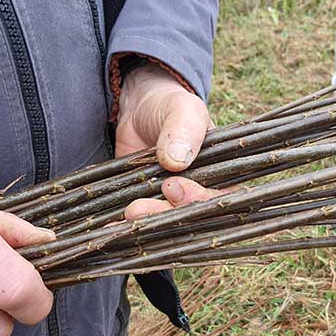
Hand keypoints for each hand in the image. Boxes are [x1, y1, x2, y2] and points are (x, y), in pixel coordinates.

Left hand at [115, 62, 221, 218]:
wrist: (141, 108)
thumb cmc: (172, 106)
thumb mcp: (182, 111)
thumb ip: (183, 132)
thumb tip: (176, 161)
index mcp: (222, 177)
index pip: (219, 201)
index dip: (199, 202)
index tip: (174, 188)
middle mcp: (199, 195)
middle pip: (192, 220)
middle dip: (166, 217)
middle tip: (141, 207)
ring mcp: (172, 203)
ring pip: (167, 225)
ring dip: (148, 224)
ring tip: (129, 213)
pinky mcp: (148, 205)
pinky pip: (143, 223)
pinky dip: (129, 228)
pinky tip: (114, 226)